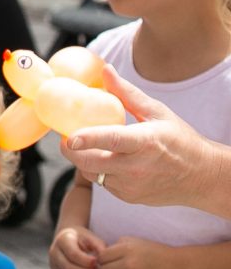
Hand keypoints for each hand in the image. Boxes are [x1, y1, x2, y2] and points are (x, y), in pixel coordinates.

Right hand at [48, 225, 103, 268]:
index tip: (96, 262)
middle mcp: (54, 252)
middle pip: (68, 268)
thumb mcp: (92, 238)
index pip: (72, 254)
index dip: (87, 261)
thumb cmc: (84, 240)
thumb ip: (99, 246)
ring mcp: (53, 266)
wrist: (71, 241)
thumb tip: (103, 259)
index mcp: (63, 240)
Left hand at [61, 69, 230, 214]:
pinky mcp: (130, 197)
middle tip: (66, 138)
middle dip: (71, 151)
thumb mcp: (157, 112)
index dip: (88, 139)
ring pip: (92, 174)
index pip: (112, 140)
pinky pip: (102, 184)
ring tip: (91, 148)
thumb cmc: (179, 140)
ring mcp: (132, 186)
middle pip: (90, 163)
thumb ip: (127, 93)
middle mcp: (137, 167)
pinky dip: (99, 172)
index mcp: (145, 142)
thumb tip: (105, 70)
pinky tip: (109, 162)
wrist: (202, 177)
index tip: (68, 138)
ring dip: (84, 161)